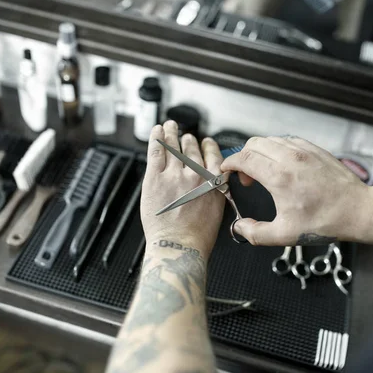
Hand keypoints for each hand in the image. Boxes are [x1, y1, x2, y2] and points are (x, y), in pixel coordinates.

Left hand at [140, 121, 224, 258]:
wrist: (179, 246)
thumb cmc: (197, 237)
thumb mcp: (216, 212)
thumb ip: (213, 192)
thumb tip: (207, 185)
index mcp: (213, 183)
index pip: (213, 156)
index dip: (208, 146)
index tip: (206, 143)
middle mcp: (196, 175)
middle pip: (192, 149)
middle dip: (188, 141)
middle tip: (185, 136)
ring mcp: (175, 174)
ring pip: (173, 146)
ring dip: (172, 134)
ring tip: (170, 126)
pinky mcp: (155, 177)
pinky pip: (156, 150)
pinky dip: (156, 138)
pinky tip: (156, 131)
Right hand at [221, 136, 372, 245]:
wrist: (357, 210)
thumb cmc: (324, 222)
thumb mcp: (285, 235)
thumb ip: (256, 233)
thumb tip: (239, 228)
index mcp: (279, 177)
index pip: (243, 158)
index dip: (229, 164)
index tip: (226, 172)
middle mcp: (289, 158)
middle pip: (253, 144)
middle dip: (242, 157)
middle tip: (246, 177)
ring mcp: (303, 150)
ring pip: (270, 140)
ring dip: (260, 152)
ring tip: (264, 173)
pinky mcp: (314, 149)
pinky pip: (287, 141)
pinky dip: (277, 149)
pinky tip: (282, 166)